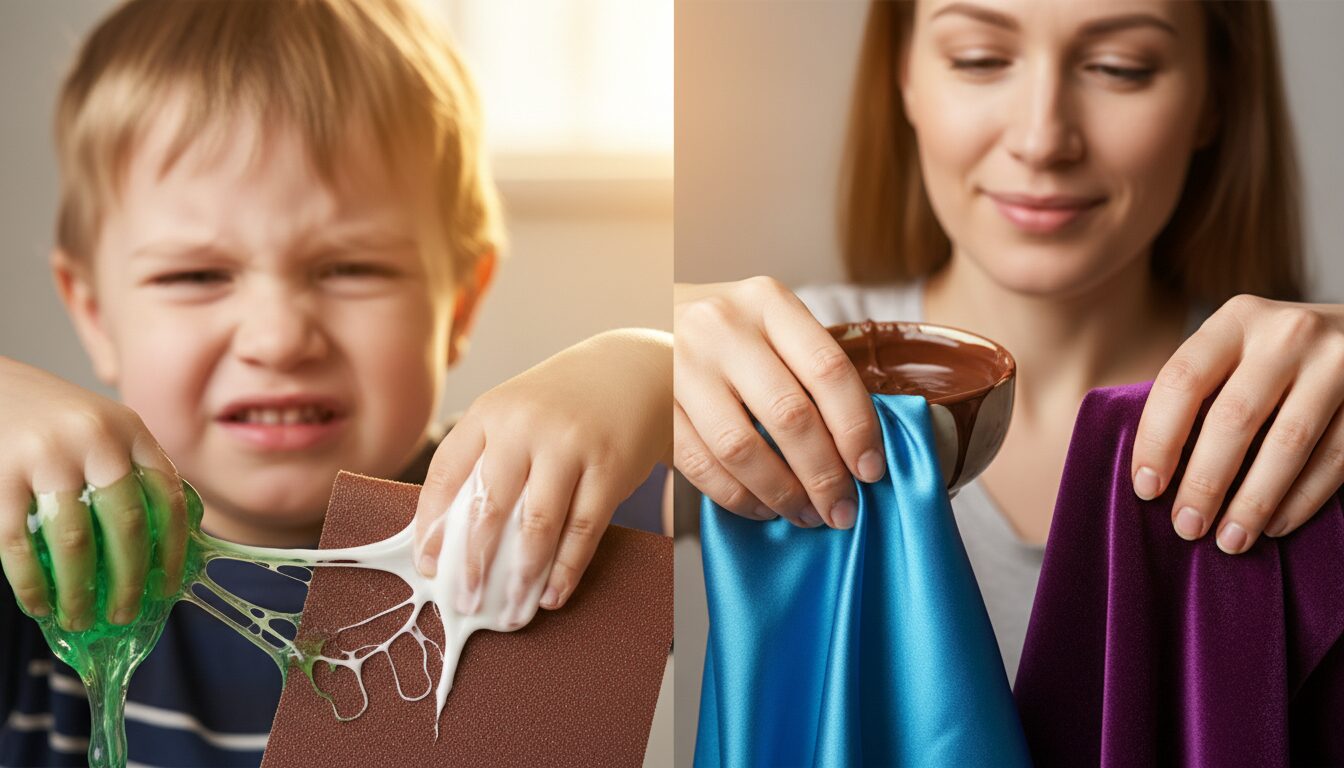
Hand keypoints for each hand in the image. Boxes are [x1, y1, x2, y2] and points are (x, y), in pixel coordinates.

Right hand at [0, 357, 186, 629]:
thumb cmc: (53, 419)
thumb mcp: (104, 429)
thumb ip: (132, 471)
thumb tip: (159, 550)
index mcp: (131, 429)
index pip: (168, 496)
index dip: (173, 549)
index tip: (169, 587)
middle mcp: (96, 439)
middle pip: (127, 525)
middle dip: (129, 581)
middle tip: (123, 615)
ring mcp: (47, 456)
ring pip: (74, 542)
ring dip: (78, 592)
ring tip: (79, 618)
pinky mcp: (2, 473)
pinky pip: (18, 542)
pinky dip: (30, 583)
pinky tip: (38, 604)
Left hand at [411, 329, 670, 615]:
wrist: (634, 370)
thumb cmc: (564, 405)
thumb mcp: (515, 413)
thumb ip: (486, 460)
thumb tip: (451, 537)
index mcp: (490, 411)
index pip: (447, 473)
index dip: (432, 526)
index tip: (429, 567)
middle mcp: (525, 425)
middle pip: (488, 506)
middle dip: (472, 564)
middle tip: (464, 602)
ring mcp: (570, 445)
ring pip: (537, 525)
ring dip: (521, 577)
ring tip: (510, 610)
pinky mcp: (610, 467)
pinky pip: (583, 529)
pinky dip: (566, 569)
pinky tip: (554, 593)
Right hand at [674, 277, 885, 529]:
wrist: (650, 318)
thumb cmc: (732, 334)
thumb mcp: (772, 327)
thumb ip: (811, 371)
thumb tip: (860, 452)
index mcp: (767, 302)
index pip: (828, 369)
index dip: (856, 428)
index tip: (871, 471)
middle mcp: (722, 327)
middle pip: (789, 414)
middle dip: (824, 475)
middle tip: (842, 510)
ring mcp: (681, 365)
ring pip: (742, 447)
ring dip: (782, 493)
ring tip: (806, 514)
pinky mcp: (654, 405)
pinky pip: (701, 465)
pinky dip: (738, 497)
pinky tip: (763, 508)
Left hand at [1133, 295, 1343, 552]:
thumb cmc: (1277, 356)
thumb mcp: (1236, 351)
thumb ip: (1199, 390)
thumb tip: (1149, 470)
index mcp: (1236, 319)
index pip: (1182, 381)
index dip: (1158, 440)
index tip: (1146, 489)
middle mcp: (1287, 333)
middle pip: (1233, 418)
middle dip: (1205, 482)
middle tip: (1186, 528)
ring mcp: (1336, 362)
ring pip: (1288, 444)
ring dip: (1253, 501)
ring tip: (1229, 540)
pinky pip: (1335, 458)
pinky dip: (1302, 499)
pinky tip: (1274, 526)